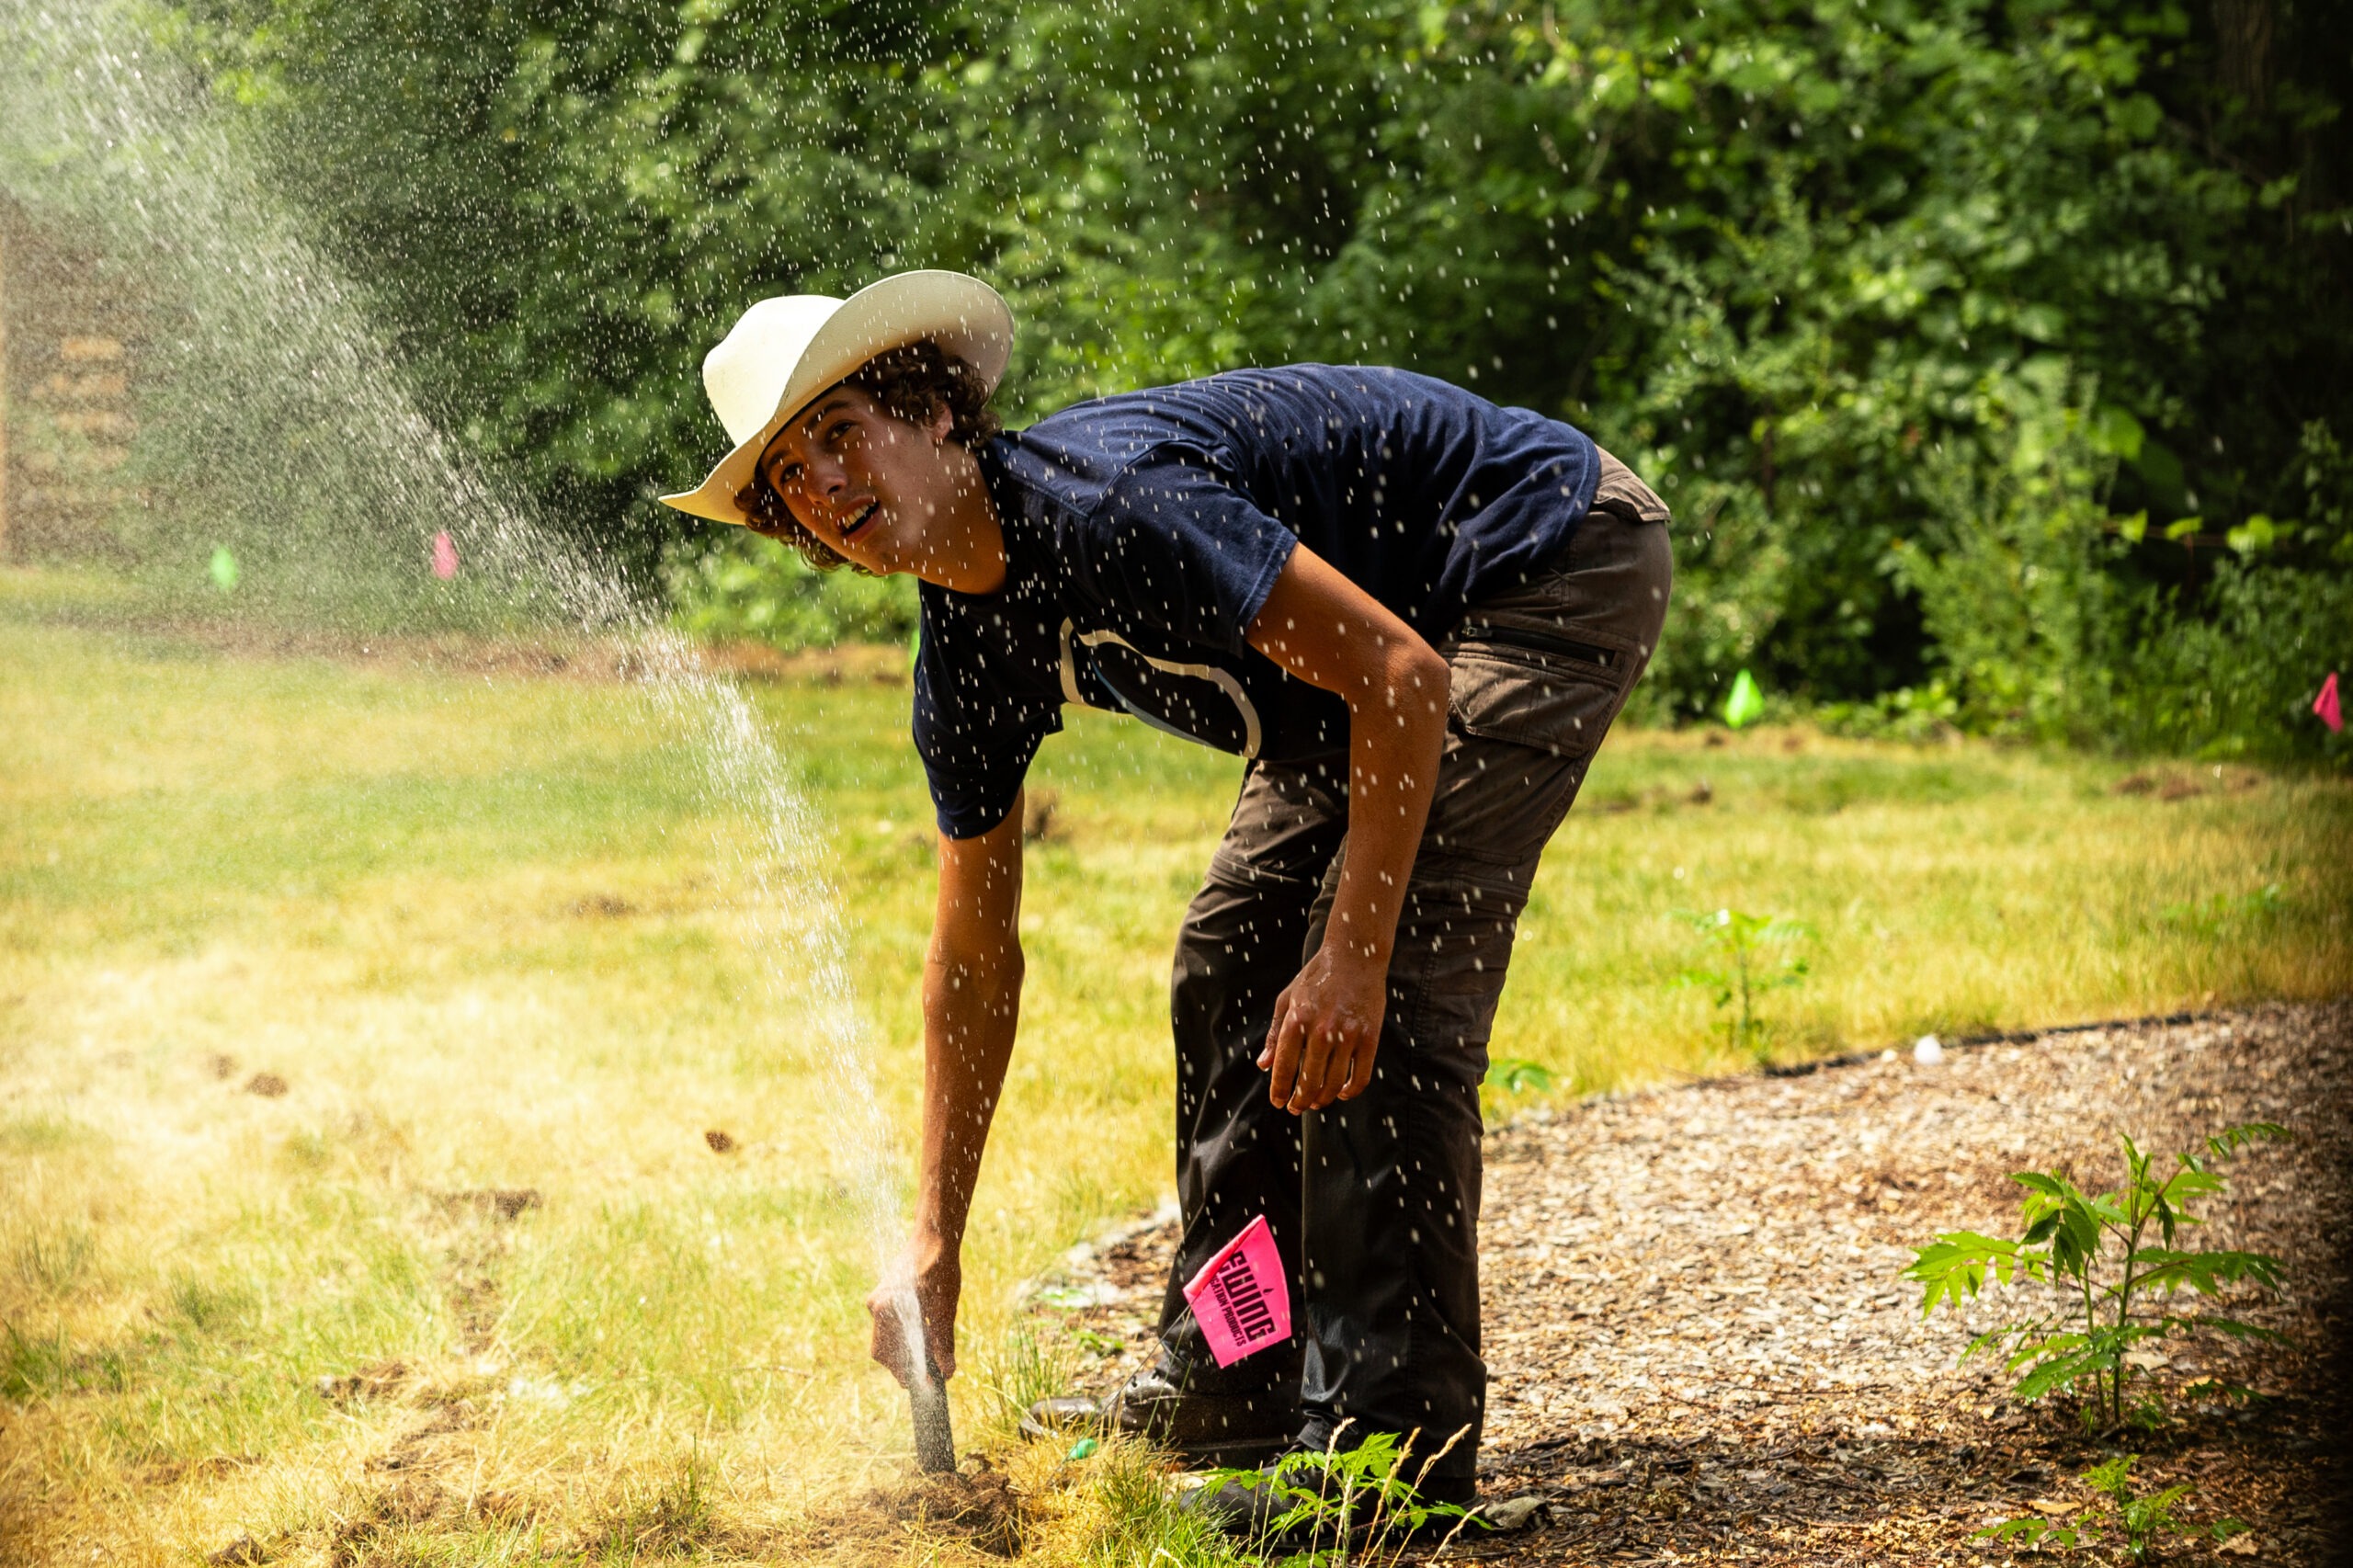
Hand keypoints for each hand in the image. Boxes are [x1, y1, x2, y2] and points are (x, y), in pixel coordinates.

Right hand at [867, 1237, 960, 1386]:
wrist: (934, 1237)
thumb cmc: (941, 1270)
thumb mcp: (945, 1309)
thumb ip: (943, 1342)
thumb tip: (948, 1372)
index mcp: (886, 1310)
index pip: (889, 1355)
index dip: (905, 1374)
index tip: (920, 1387)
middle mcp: (876, 1305)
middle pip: (882, 1350)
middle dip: (900, 1366)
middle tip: (922, 1378)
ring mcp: (877, 1299)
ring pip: (884, 1337)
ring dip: (901, 1351)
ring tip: (924, 1361)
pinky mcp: (883, 1294)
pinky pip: (887, 1323)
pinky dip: (900, 1336)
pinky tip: (919, 1339)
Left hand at [1258, 945, 1386, 1113]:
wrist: (1355, 957)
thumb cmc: (1316, 978)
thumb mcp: (1287, 1000)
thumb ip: (1274, 1034)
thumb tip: (1263, 1066)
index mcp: (1296, 1020)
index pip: (1283, 1066)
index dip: (1279, 1090)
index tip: (1278, 1102)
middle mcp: (1321, 1030)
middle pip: (1308, 1081)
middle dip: (1299, 1101)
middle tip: (1296, 1109)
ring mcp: (1348, 1034)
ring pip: (1333, 1082)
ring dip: (1322, 1099)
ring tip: (1316, 1103)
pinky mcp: (1370, 1037)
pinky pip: (1360, 1075)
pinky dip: (1350, 1091)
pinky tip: (1341, 1093)